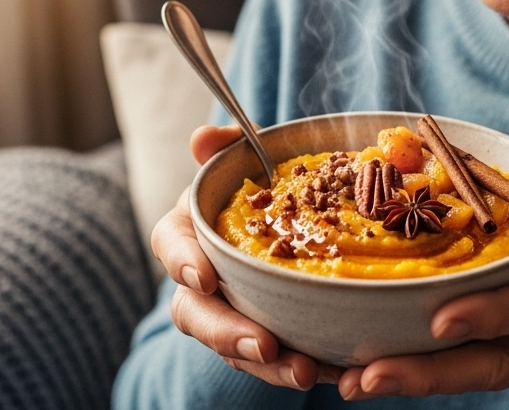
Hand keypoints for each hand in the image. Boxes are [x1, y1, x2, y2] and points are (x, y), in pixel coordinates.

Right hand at [150, 124, 343, 389]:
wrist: (284, 218)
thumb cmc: (255, 191)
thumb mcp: (241, 164)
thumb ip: (225, 148)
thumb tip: (209, 137)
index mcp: (190, 232)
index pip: (170, 243)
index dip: (180, 260)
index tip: (200, 276)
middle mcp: (200, 280)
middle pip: (198, 314)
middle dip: (228, 334)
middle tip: (264, 345)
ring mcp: (230, 313)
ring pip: (237, 348)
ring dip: (271, 366)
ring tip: (306, 372)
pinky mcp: (265, 336)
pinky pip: (278, 360)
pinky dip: (307, 366)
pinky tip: (338, 371)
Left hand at [337, 154, 508, 399]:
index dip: (493, 314)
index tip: (442, 316)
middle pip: (491, 363)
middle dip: (429, 372)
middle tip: (369, 375)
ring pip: (472, 376)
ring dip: (412, 381)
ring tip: (349, 382)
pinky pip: (467, 373)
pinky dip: (419, 376)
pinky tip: (363, 372)